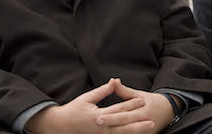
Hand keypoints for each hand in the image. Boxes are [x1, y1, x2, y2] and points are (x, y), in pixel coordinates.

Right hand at [26, 78, 151, 133]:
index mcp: (98, 116)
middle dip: (138, 123)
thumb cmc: (73, 111)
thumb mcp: (86, 98)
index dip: (131, 104)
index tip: (142, 100)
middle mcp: (101, 128)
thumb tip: (114, 81)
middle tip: (151, 120)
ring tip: (149, 129)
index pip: (118, 109)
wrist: (60, 127)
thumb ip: (102, 91)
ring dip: (135, 132)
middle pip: (123, 125)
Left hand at [93, 79, 176, 132]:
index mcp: (142, 110)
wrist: (169, 111)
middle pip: (124, 124)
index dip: (111, 116)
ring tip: (103, 132)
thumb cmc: (152, 102)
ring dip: (116, 132)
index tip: (98, 116)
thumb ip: (125, 91)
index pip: (124, 114)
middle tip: (97, 122)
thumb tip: (113, 81)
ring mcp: (145, 131)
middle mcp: (143, 121)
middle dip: (111, 123)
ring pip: (128, 133)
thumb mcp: (139, 94)